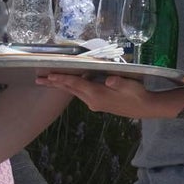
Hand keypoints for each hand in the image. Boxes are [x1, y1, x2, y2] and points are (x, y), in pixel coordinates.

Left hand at [37, 72, 175, 119]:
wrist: (145, 108)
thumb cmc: (138, 93)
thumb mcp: (130, 85)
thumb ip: (118, 82)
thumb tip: (109, 80)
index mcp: (97, 93)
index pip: (75, 84)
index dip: (62, 78)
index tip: (48, 75)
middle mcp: (92, 100)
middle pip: (69, 89)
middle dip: (54, 83)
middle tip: (38, 79)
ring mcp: (94, 103)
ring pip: (73, 92)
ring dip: (61, 86)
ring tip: (48, 81)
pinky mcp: (98, 104)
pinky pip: (80, 94)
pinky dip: (71, 88)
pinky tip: (68, 85)